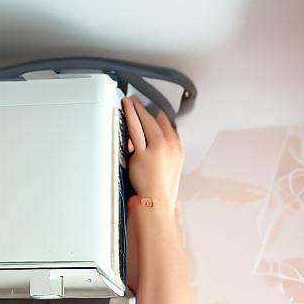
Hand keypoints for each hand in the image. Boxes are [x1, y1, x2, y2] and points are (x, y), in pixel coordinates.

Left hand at [122, 96, 183, 213]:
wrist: (156, 202)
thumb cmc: (160, 191)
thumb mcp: (169, 170)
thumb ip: (163, 156)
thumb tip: (154, 149)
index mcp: (177, 150)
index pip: (169, 127)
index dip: (159, 118)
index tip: (153, 112)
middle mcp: (169, 146)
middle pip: (156, 122)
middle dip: (146, 111)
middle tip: (137, 102)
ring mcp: (157, 148)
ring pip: (146, 123)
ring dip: (137, 109)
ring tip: (130, 101)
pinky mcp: (144, 153)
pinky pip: (136, 130)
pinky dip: (131, 117)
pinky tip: (127, 110)